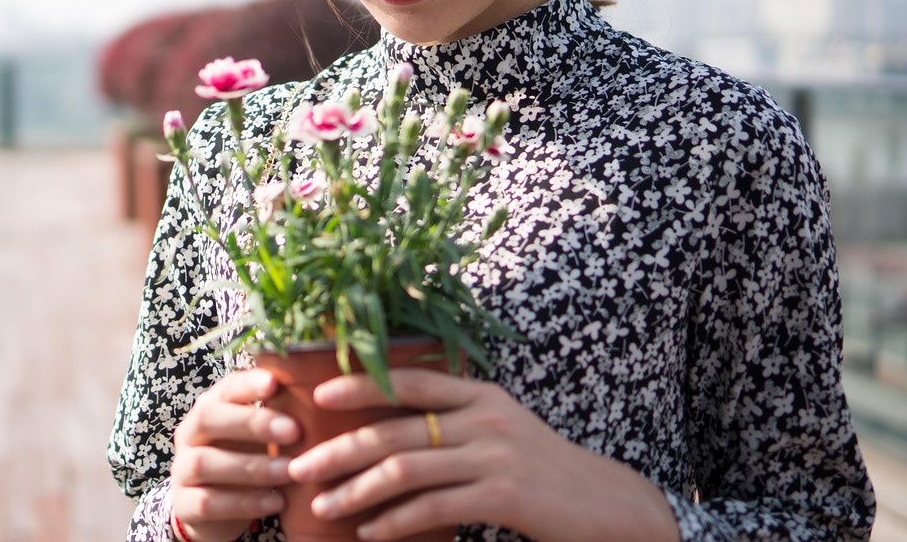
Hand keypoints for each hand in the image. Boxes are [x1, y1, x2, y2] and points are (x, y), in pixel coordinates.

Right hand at [170, 368, 299, 541]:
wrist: (212, 506)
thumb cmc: (243, 457)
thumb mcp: (256, 435)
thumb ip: (276, 415)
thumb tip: (320, 394)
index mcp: (209, 407)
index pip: (223, 387)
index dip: (247, 384)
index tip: (276, 383)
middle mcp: (189, 434)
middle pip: (208, 418)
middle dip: (252, 423)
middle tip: (294, 431)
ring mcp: (182, 470)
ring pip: (206, 462)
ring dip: (252, 466)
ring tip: (291, 471)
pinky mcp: (185, 505)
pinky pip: (209, 502)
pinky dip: (245, 502)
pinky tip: (276, 502)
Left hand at [285, 369, 678, 541]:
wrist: (607, 505)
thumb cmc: (542, 469)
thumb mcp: (500, 430)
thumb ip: (453, 421)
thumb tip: (386, 430)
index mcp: (480, 394)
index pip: (408, 379)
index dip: (360, 383)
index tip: (317, 394)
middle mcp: (485, 417)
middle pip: (394, 429)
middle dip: (339, 449)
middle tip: (299, 465)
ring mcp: (495, 455)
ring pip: (405, 470)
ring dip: (355, 490)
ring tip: (322, 504)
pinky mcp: (503, 494)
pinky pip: (433, 508)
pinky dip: (394, 521)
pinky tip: (369, 532)